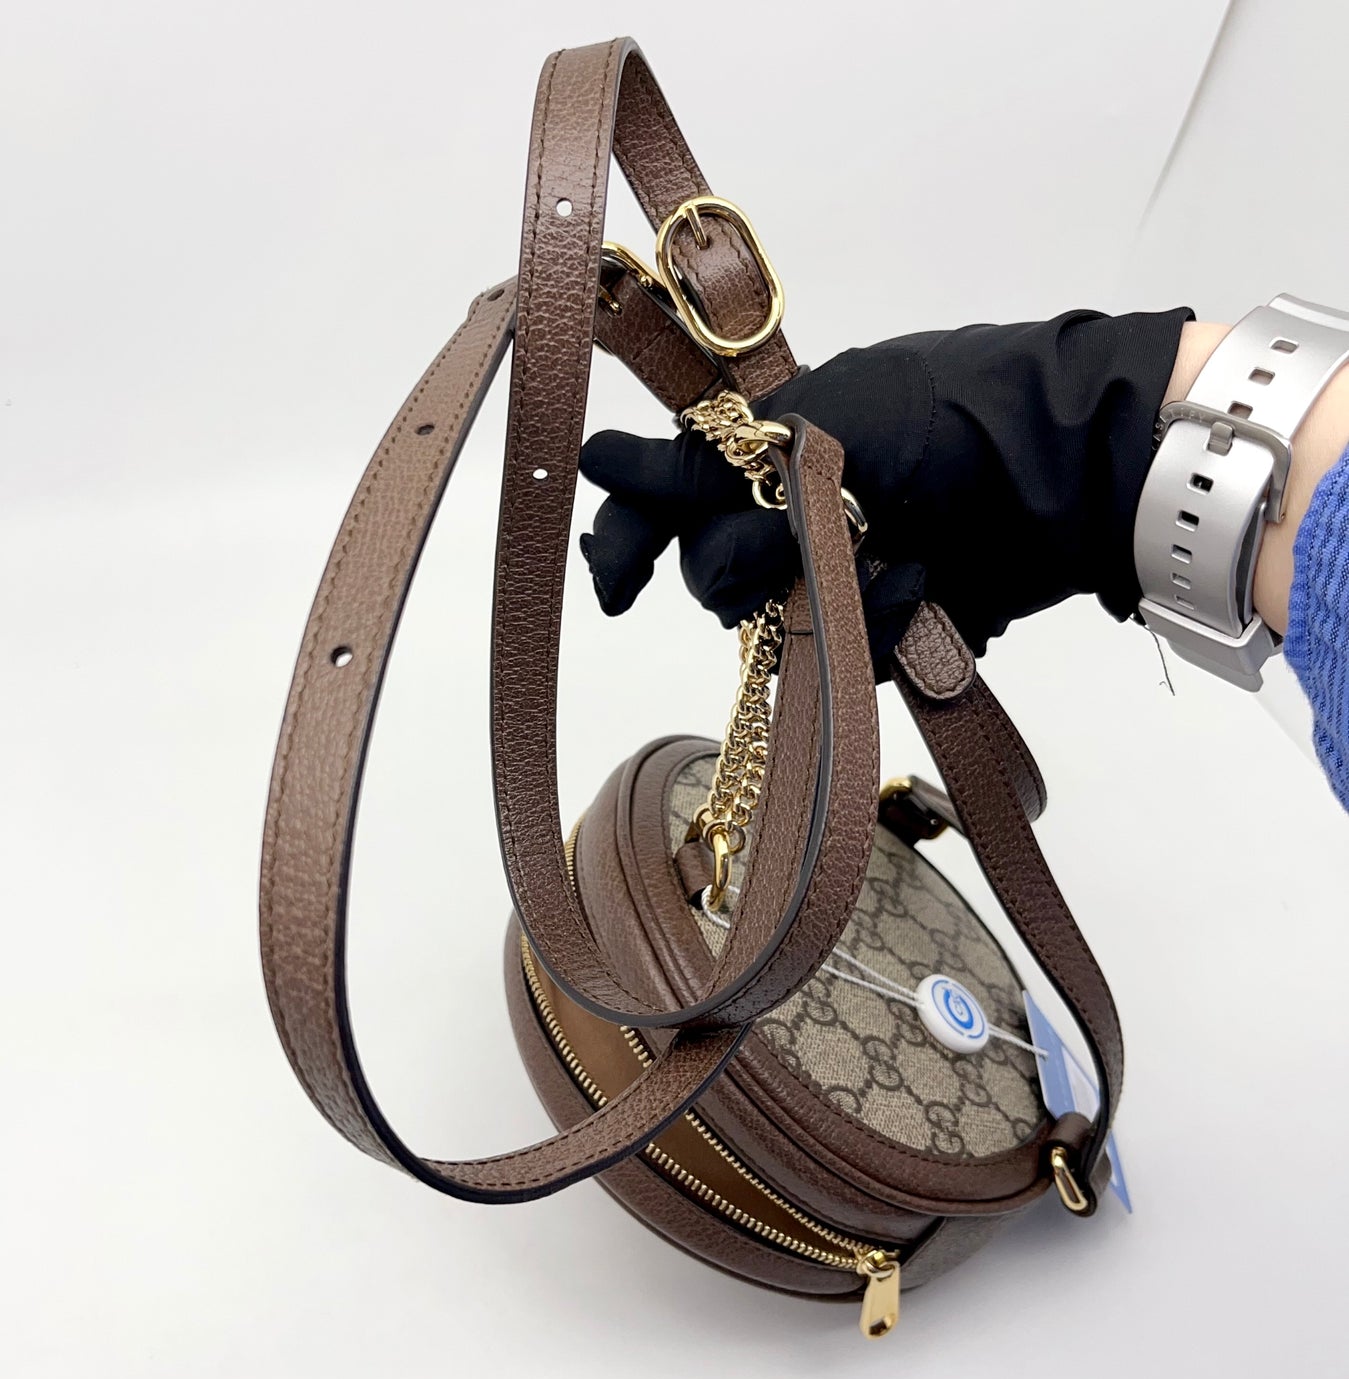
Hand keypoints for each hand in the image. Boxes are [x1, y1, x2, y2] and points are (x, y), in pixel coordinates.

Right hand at [579, 307, 1191, 654]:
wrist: (1073, 474)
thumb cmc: (948, 423)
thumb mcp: (818, 429)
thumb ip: (708, 468)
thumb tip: (599, 462)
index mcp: (766, 448)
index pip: (667, 498)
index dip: (631, 542)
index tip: (620, 590)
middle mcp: (791, 511)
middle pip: (714, 577)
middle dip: (752, 568)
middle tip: (803, 541)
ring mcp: (840, 570)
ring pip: (779, 630)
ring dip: (832, 600)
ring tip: (900, 555)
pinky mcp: (887, 622)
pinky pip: (845, 662)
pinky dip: (882, 629)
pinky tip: (928, 582)